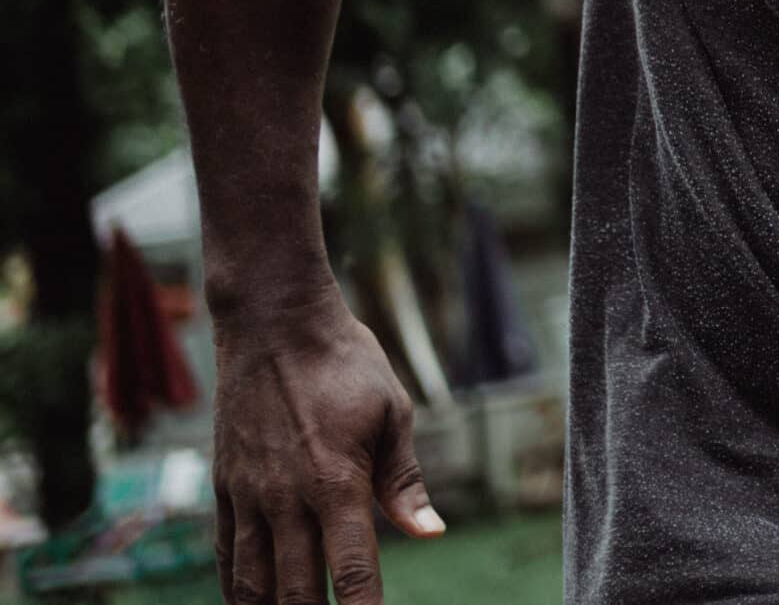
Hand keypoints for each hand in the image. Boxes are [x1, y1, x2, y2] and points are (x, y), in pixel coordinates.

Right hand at [210, 290, 441, 603]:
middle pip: (295, 591)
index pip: (351, 570)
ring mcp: (249, 496)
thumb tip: (429, 533)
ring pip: (251, 583)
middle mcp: (287, 499)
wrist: (275, 324)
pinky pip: (225, 554)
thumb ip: (403, 481)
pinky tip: (249, 602)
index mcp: (337, 482)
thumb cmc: (345, 363)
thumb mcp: (391, 411)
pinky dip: (235, 589)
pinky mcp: (225, 486)